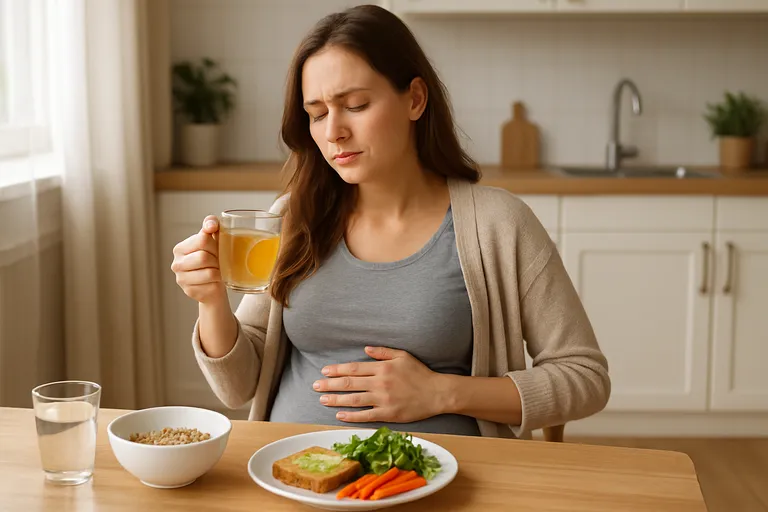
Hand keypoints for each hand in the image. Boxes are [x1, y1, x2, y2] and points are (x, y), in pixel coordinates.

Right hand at [171, 215, 226, 303]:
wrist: (213, 284)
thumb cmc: (213, 258)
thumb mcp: (212, 239)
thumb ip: (211, 225)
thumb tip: (211, 224)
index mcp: (180, 248)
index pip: (202, 240)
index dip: (215, 244)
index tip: (217, 248)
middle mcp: (177, 264)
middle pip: (204, 257)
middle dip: (217, 259)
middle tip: (219, 262)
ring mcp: (181, 279)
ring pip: (209, 272)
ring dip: (219, 271)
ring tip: (218, 271)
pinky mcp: (190, 292)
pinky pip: (212, 285)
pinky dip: (218, 282)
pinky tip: (215, 281)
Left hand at [313, 346, 446, 422]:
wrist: (437, 393)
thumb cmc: (420, 373)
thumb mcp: (403, 356)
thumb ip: (383, 352)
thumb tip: (366, 349)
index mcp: (382, 368)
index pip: (354, 368)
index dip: (337, 370)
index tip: (325, 372)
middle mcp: (380, 383)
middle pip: (350, 383)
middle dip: (330, 384)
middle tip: (315, 386)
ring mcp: (383, 400)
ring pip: (354, 400)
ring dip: (336, 400)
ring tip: (322, 399)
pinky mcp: (388, 414)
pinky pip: (365, 416)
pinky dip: (351, 415)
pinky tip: (339, 414)